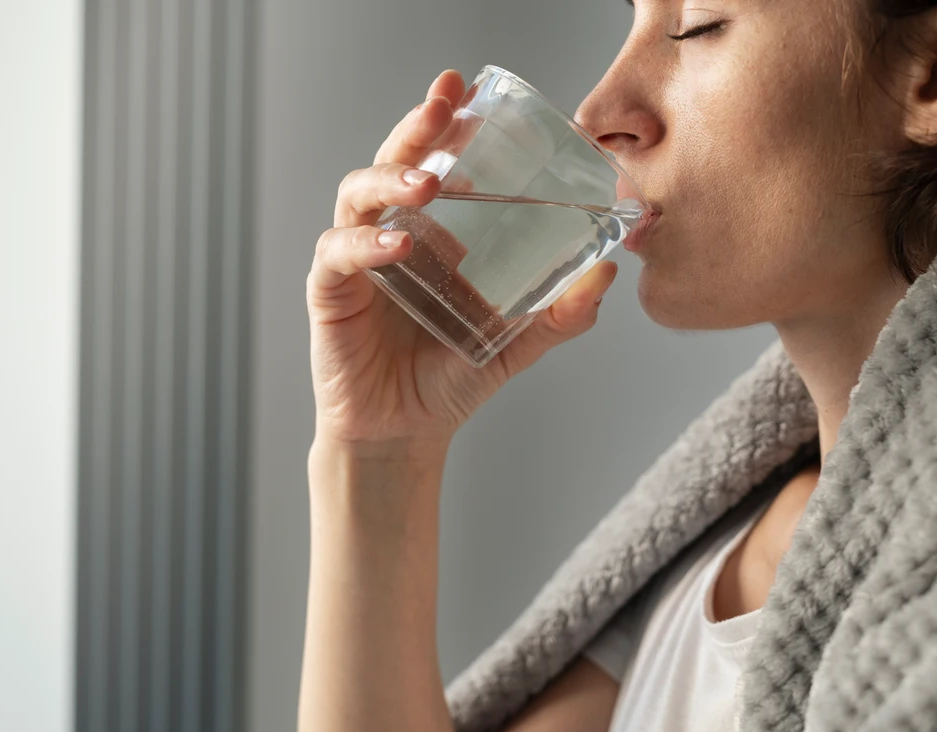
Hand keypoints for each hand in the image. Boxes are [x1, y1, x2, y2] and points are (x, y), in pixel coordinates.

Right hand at [307, 69, 619, 449]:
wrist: (405, 434)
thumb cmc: (449, 379)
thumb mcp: (515, 342)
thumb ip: (559, 313)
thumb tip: (607, 274)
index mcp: (433, 232)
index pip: (435, 161)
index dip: (448, 123)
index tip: (472, 91)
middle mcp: (390, 232)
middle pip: (394, 159)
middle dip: (418, 126)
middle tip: (444, 103)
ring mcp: (357, 258)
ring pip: (358, 193)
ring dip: (392, 177)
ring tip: (429, 181)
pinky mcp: (329, 291)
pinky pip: (339, 253)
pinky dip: (366, 242)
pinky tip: (400, 242)